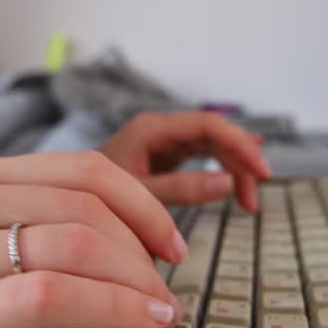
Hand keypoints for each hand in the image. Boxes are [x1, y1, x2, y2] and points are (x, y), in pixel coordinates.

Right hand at [0, 151, 185, 327]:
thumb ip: (22, 224)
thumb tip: (118, 236)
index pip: (78, 169)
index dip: (140, 201)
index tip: (168, 238)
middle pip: (84, 206)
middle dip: (145, 246)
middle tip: (168, 283)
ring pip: (73, 247)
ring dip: (136, 281)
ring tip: (161, 307)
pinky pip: (49, 298)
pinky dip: (110, 308)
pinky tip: (137, 322)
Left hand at [100, 111, 271, 210]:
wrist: (66, 201)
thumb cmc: (92, 196)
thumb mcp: (138, 195)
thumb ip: (181, 189)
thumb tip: (226, 182)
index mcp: (152, 129)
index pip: (209, 125)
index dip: (240, 144)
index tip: (261, 170)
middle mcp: (161, 130)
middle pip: (216, 135)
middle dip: (241, 161)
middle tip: (256, 194)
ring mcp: (164, 143)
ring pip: (213, 147)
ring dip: (234, 170)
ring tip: (248, 201)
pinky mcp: (165, 158)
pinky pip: (203, 156)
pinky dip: (223, 168)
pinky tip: (242, 171)